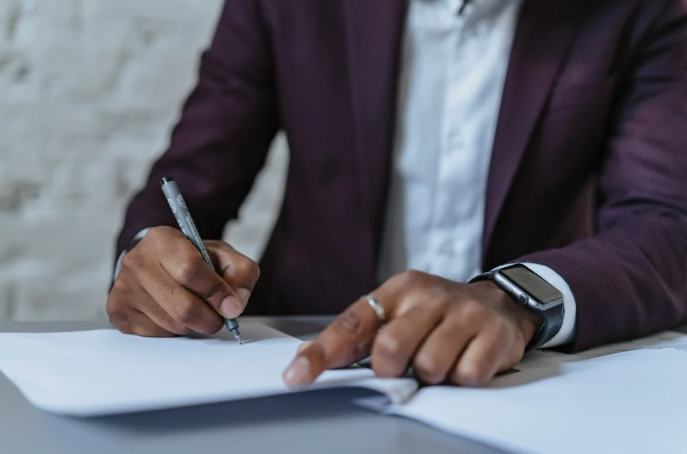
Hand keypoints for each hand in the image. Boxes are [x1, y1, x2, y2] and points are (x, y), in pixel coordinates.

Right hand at [107, 226, 259, 336]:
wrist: (157, 263)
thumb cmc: (194, 259)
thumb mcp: (223, 256)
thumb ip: (241, 274)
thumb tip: (234, 306)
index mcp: (162, 240)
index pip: (191, 271)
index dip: (216, 293)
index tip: (231, 307)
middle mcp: (136, 261)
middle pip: (182, 306)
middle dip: (210, 319)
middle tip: (219, 319)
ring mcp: (123, 287)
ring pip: (172, 324)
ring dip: (193, 325)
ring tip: (195, 309)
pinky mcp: (118, 311)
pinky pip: (157, 334)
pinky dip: (174, 331)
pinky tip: (173, 313)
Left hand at [284, 270, 540, 386]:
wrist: (499, 303)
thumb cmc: (438, 313)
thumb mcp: (399, 311)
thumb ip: (360, 333)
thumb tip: (306, 357)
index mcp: (399, 289)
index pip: (352, 323)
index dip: (322, 353)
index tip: (297, 377)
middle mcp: (430, 296)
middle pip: (391, 348)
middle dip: (392, 370)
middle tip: (405, 366)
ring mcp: (464, 313)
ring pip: (429, 366)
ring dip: (431, 374)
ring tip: (441, 358)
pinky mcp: (494, 334)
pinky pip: (466, 375)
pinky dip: (462, 377)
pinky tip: (466, 359)